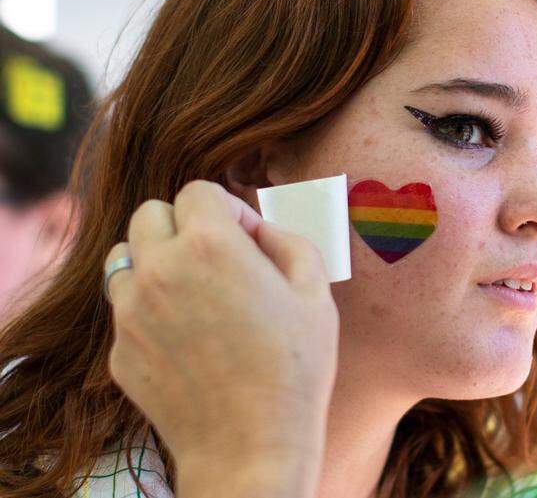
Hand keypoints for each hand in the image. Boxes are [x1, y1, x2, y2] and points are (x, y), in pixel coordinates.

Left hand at [104, 180, 337, 494]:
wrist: (252, 446)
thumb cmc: (294, 368)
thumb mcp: (315, 292)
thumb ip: (287, 241)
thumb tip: (260, 230)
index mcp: (209, 245)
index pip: (197, 191)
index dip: (227, 208)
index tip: (246, 237)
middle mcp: (159, 270)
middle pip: (149, 214)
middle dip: (183, 225)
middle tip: (216, 257)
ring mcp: (131, 312)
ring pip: (124, 257)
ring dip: (155, 262)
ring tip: (192, 291)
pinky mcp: (119, 350)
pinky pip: (125, 310)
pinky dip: (150, 311)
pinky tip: (188, 339)